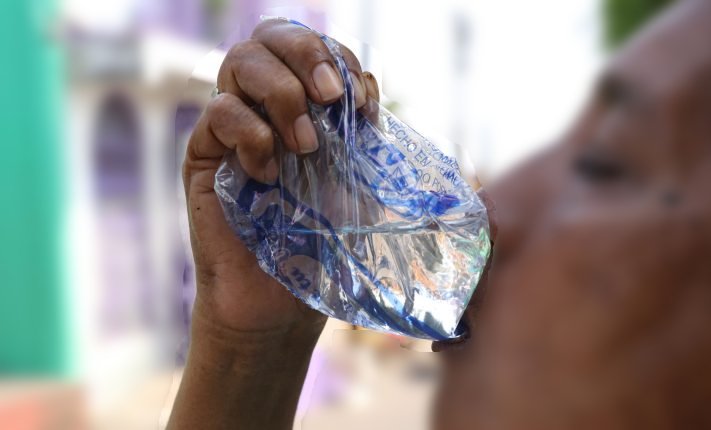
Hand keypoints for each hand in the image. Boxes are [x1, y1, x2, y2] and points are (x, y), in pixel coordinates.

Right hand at [183, 19, 378, 336]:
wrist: (280, 301)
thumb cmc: (322, 242)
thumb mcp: (355, 181)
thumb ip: (360, 133)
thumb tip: (368, 87)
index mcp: (302, 104)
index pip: (310, 46)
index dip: (338, 57)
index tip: (363, 102)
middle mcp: (263, 105)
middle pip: (270, 36)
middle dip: (307, 55)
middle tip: (331, 97)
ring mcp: (231, 127)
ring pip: (240, 61)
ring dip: (282, 95)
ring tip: (306, 146)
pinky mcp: (203, 155)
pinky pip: (219, 112)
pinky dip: (252, 133)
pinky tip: (269, 174)